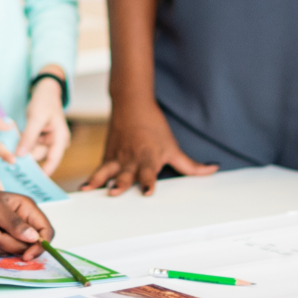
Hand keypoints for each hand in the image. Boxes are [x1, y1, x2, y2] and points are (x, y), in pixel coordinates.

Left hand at [0, 182, 50, 256]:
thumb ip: (14, 223)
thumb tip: (34, 238)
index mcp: (27, 210)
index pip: (46, 231)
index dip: (40, 246)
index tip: (26, 256)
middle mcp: (22, 223)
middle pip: (26, 246)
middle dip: (3, 241)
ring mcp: (10, 234)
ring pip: (8, 251)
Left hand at [16, 76, 70, 174]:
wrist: (45, 91)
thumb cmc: (45, 102)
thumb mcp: (36, 117)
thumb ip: (29, 136)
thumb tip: (21, 155)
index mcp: (60, 138)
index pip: (53, 159)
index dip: (45, 172)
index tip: (32, 182)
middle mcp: (55, 142)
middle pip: (39, 156)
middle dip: (26, 158)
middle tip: (10, 164)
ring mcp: (46, 140)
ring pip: (32, 151)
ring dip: (21, 150)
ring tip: (7, 151)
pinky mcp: (38, 138)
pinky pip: (28, 145)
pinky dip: (21, 144)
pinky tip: (10, 145)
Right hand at [82, 100, 215, 195]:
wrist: (132, 105)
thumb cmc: (154, 128)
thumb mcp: (173, 147)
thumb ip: (191, 165)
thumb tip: (213, 170)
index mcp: (149, 159)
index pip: (149, 174)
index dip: (148, 183)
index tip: (148, 192)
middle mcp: (132, 161)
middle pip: (126, 175)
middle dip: (120, 184)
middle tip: (114, 193)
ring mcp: (118, 159)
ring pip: (107, 172)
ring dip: (100, 181)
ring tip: (91, 190)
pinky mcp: (108, 157)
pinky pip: (98, 170)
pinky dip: (91, 179)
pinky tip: (83, 189)